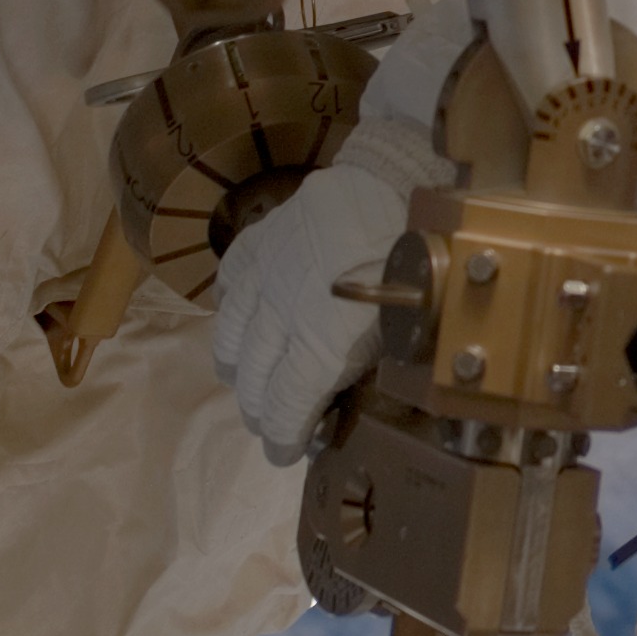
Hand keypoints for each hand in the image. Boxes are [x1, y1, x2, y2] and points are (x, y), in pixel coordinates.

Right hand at [211, 114, 451, 463]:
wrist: (392, 183)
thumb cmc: (408, 263)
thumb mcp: (398, 329)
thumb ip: (362, 370)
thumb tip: (340, 405)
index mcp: (319, 348)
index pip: (283, 412)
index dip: (282, 440)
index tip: (286, 451)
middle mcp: (279, 320)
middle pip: (252, 385)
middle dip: (262, 412)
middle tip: (274, 420)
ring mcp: (260, 283)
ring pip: (228, 344)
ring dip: (241, 370)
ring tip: (256, 378)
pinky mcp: (252, 249)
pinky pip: (228, 294)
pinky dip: (235, 314)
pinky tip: (250, 320)